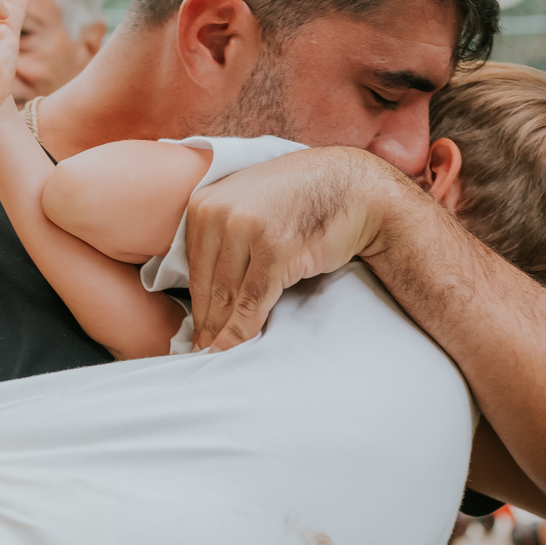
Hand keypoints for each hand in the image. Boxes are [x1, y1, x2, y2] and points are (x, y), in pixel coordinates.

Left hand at [186, 147, 399, 349]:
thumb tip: (202, 288)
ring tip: (216, 356)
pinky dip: (242, 330)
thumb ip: (220, 234)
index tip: (196, 330)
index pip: (193, 266)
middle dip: (206, 323)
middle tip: (202, 351)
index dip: (196, 303)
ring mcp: (247, 229)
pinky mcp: (275, 250)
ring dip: (221, 332)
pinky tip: (232, 348)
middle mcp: (220, 212)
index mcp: (205, 202)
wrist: (353, 188)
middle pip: (207, 284)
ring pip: (228, 296)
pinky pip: (253, 301)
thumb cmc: (301, 199)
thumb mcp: (248, 204)